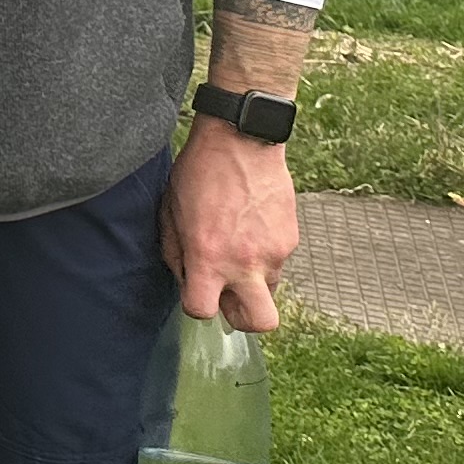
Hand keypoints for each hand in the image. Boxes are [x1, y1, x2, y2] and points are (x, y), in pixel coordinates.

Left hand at [161, 121, 296, 331]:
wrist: (241, 140)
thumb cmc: (198, 173)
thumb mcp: (171, 213)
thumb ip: (177, 255)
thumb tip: (188, 281)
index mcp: (208, 257)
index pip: (203, 311)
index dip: (197, 306)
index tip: (196, 291)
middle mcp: (245, 262)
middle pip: (261, 323)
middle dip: (244, 317)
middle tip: (229, 296)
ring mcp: (274, 252)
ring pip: (269, 291)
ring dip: (253, 282)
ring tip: (236, 247)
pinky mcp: (291, 239)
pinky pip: (277, 263)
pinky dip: (264, 256)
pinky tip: (250, 228)